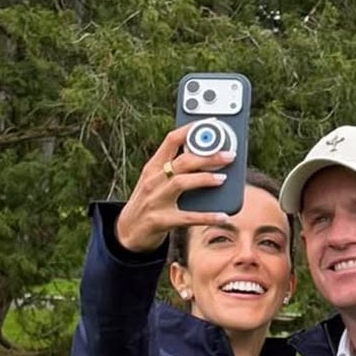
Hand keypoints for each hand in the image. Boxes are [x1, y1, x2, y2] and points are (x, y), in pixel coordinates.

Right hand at [115, 123, 235, 252]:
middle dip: (207, 157)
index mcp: (154, 166)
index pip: (171, 140)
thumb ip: (178, 168)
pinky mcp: (161, 220)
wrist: (127, 231)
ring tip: (223, 179)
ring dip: (204, 180)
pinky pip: (188, 217)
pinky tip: (223, 216)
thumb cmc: (150, 201)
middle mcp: (154, 180)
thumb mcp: (157, 180)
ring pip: (181, 183)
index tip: (211, 123)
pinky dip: (207, 216)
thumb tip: (211, 156)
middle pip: (182, 162)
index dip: (192, 130)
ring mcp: (156, 200)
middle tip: (228, 155)